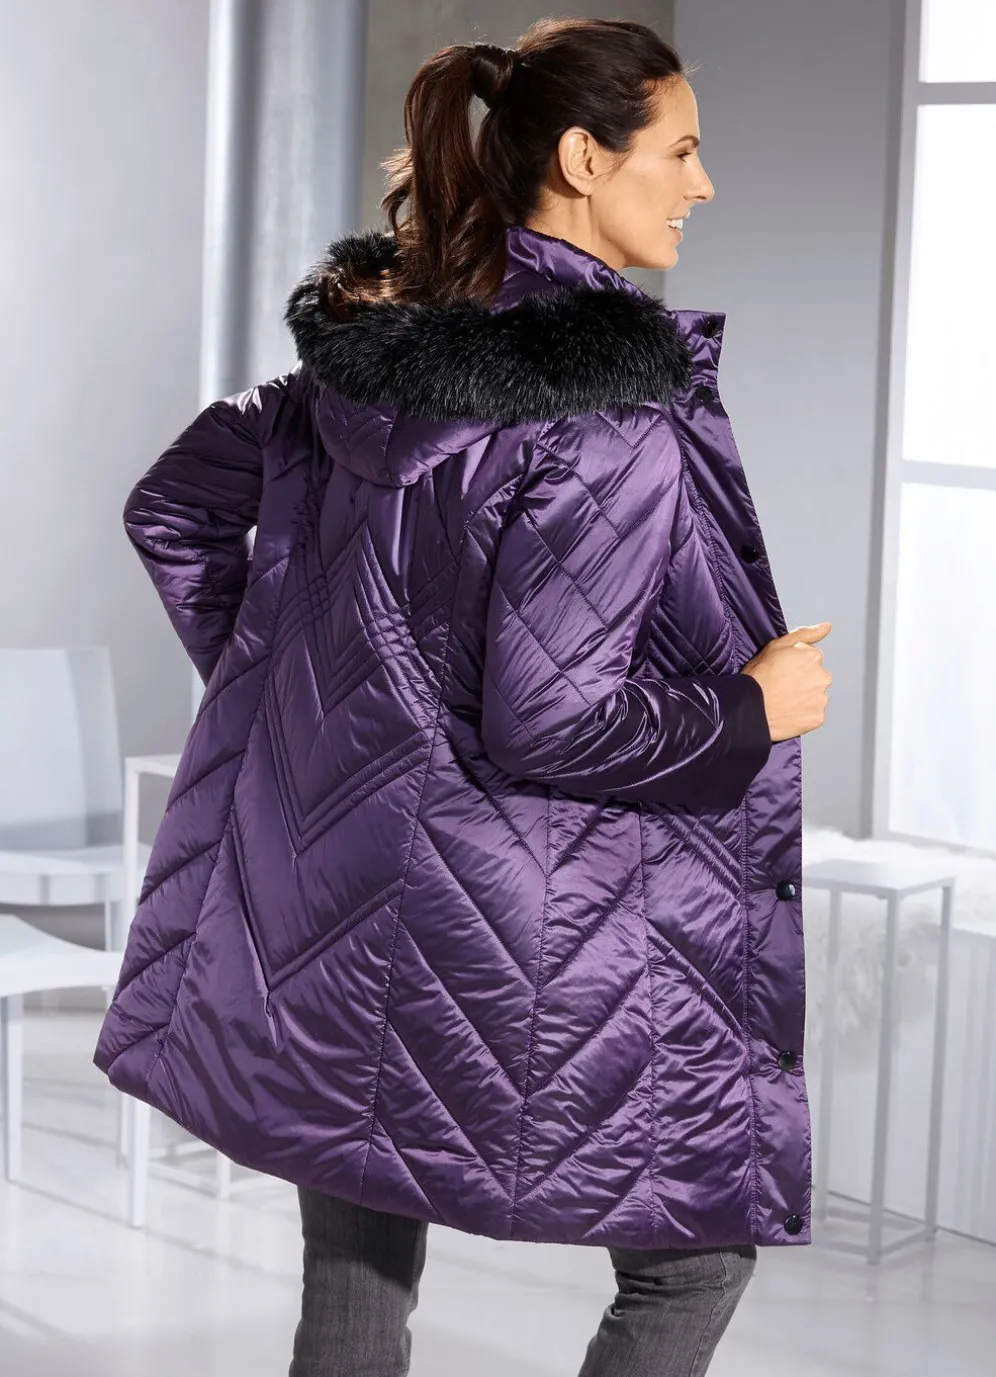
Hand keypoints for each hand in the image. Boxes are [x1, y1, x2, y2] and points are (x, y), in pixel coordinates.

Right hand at [740, 623, 832, 742]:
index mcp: (813, 656)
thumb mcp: (776, 646)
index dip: (794, 665)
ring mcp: (821, 699)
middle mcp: (822, 677)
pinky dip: (803, 715)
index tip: (781, 672)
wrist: (749, 708)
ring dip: (803, 698)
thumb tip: (826, 627)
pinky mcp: (817, 718)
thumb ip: (805, 634)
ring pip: (815, 696)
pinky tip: (787, 712)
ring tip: (783, 701)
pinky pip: (813, 715)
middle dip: (802, 681)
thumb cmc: (758, 677)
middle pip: (815, 677)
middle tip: (781, 687)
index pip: (811, 659)